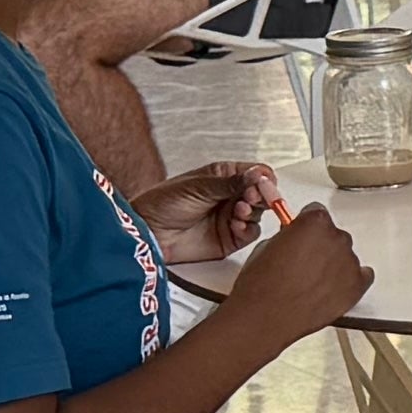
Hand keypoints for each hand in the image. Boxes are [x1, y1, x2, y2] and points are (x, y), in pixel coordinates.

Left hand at [139, 161, 287, 255]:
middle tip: (254, 198)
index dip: (263, 179)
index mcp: (224, 176)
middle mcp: (230, 196)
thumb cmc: (162, 203)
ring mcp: (230, 218)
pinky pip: (250, 234)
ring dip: (254, 212)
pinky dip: (248, 229)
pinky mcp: (229, 238)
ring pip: (258, 214)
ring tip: (240, 211)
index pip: (257, 174)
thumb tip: (258, 174)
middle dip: (262, 196)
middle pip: (262, 194)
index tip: (263, 185)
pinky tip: (237, 225)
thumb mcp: (199, 186)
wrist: (147, 232)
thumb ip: (232, 182)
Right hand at [225, 200, 371, 339]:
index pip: (318, 213)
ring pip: (345, 257)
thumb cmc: (261, 285)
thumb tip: (295, 240)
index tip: (303, 236)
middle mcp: (337, 239)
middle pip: (334, 236)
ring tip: (312, 283)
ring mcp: (349, 263)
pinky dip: (351, 280)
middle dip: (321, 247)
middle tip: (303, 264)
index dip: (307, 227)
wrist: (266, 317)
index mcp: (315, 223)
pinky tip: (335, 287)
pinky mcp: (356, 286)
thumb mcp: (268, 246)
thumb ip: (290, 236)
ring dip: (333, 265)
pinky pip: (363, 276)